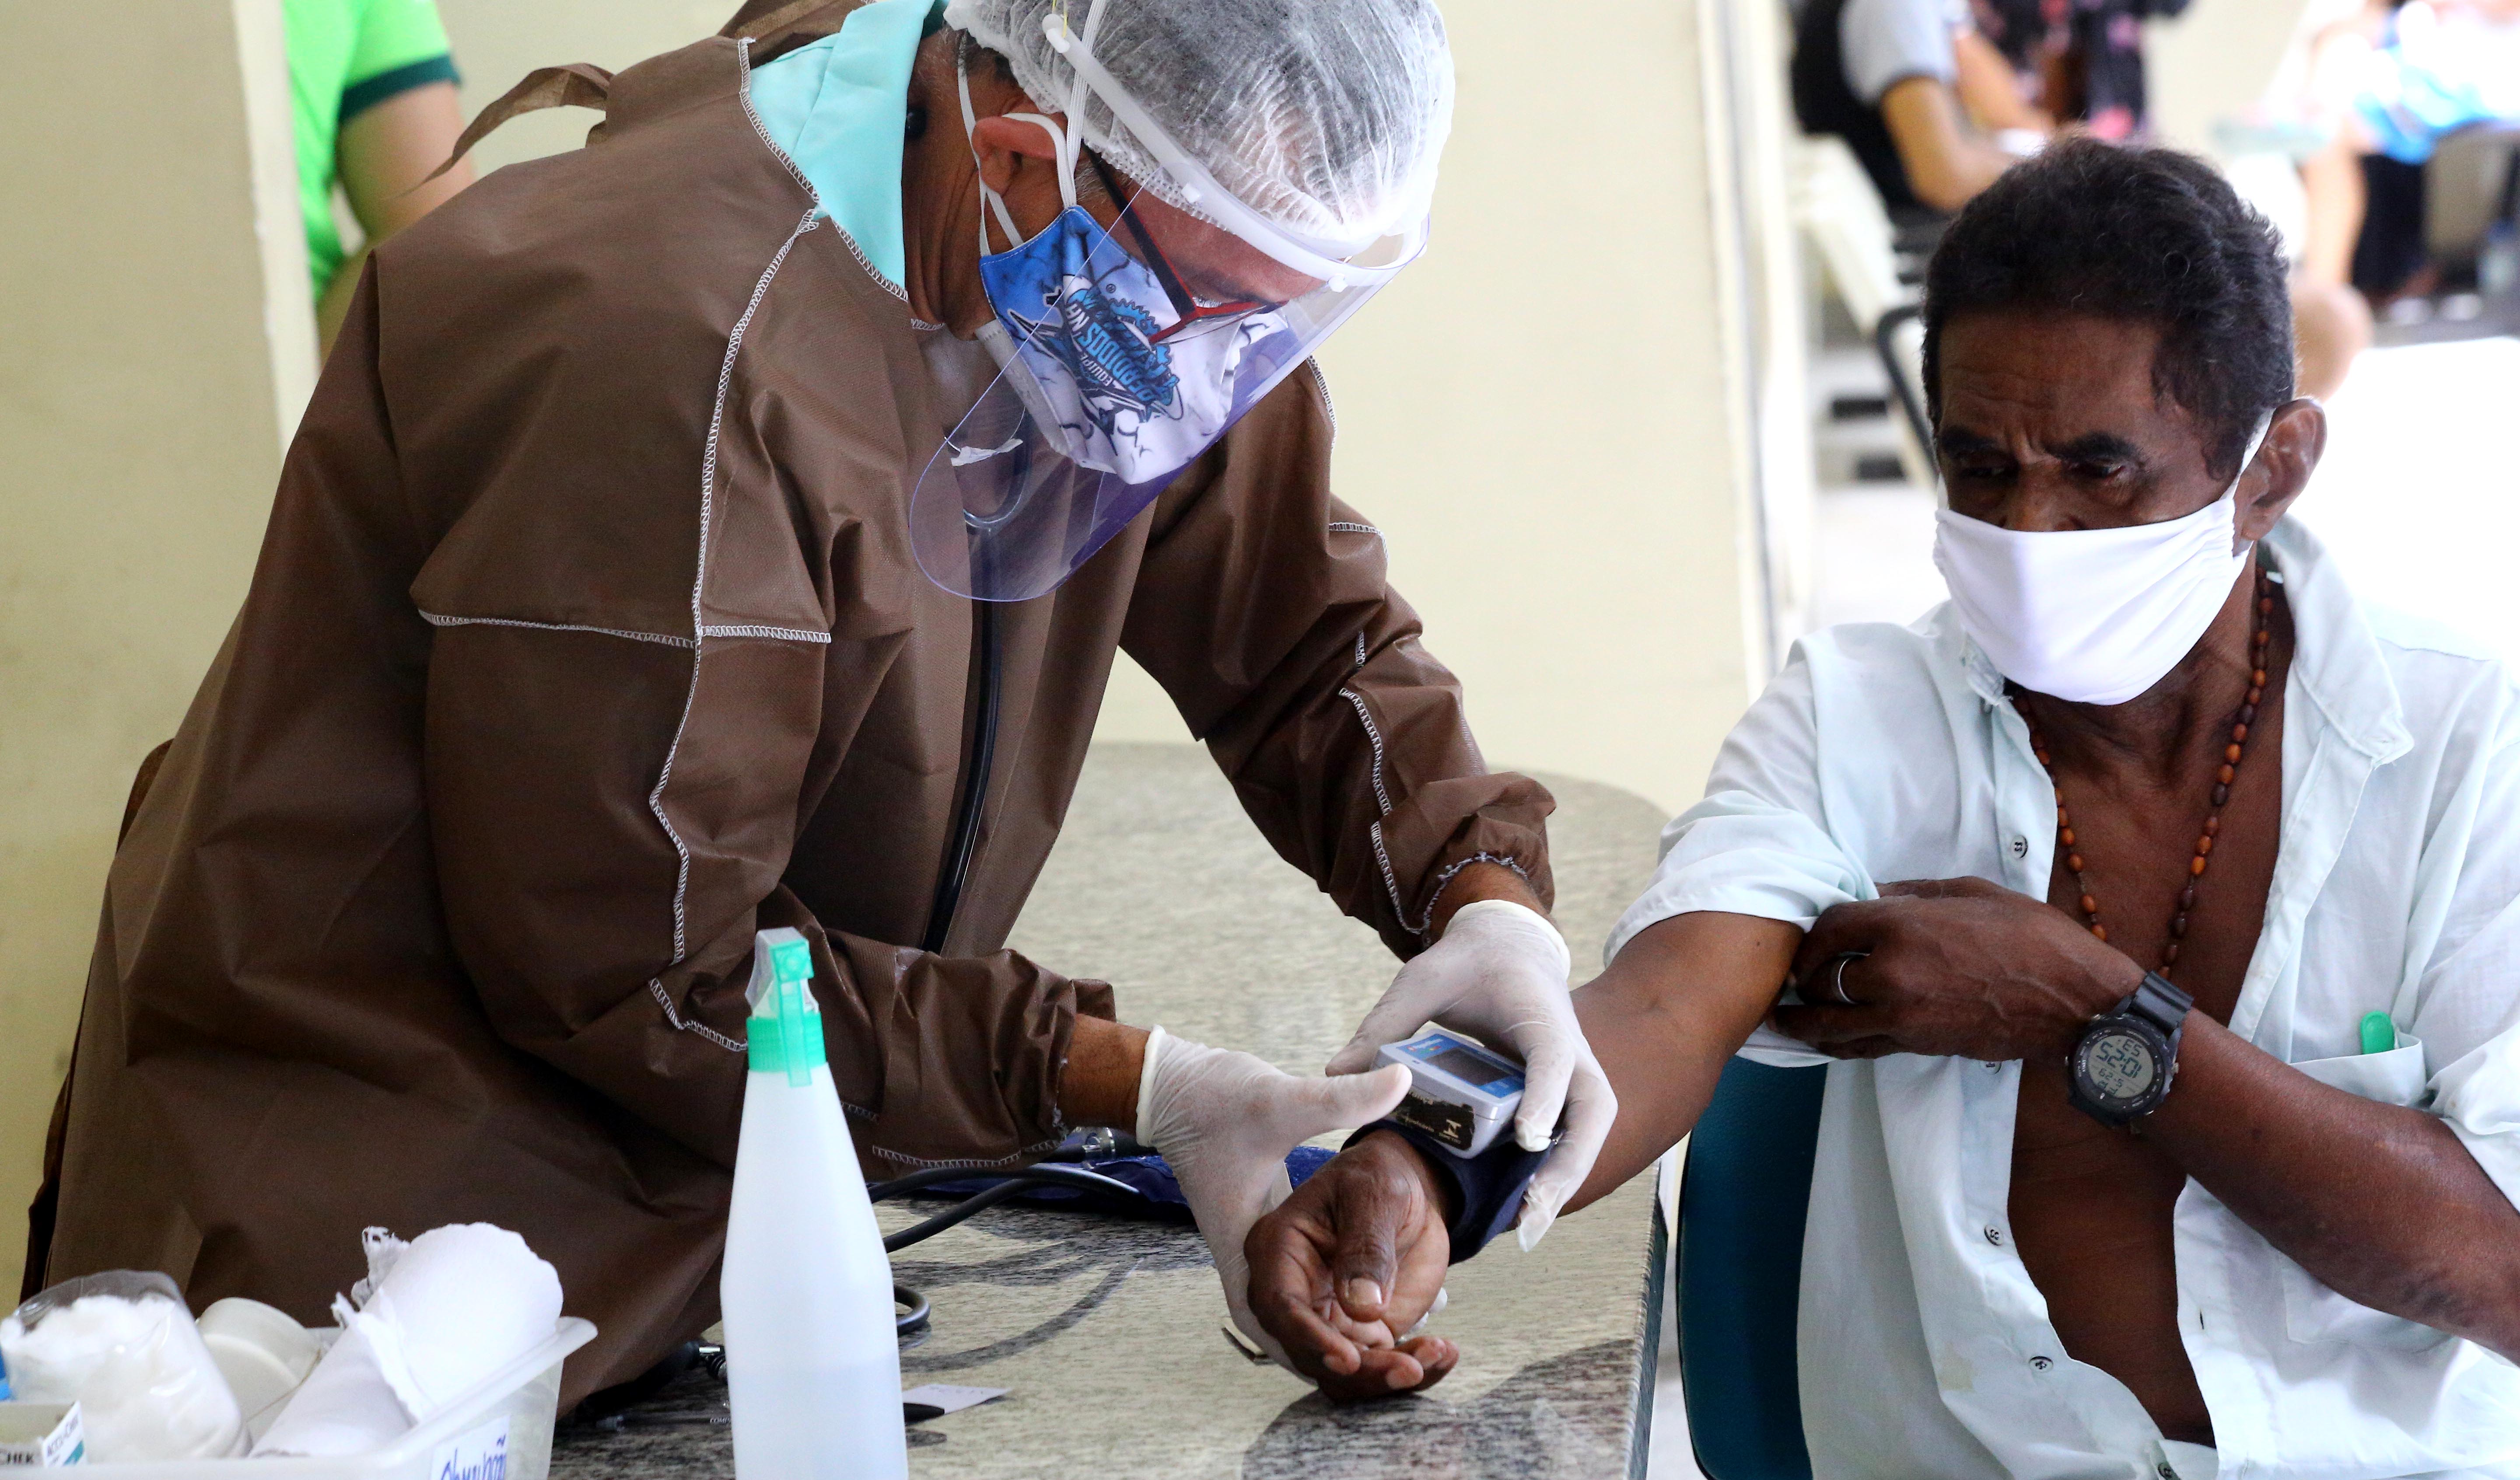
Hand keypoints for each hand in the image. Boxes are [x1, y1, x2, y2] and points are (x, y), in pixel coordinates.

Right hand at [1135, 1028, 1410, 1368]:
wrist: (1189, 1092)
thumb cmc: (1219, 1099)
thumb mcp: (1280, 1101)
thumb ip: (1341, 1100)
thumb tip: (1402, 1080)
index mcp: (1248, 1243)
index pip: (1274, 1313)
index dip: (1313, 1340)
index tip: (1356, 1355)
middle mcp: (1262, 1269)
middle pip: (1301, 1345)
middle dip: (1351, 1367)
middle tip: (1408, 1371)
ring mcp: (1282, 1271)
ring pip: (1321, 1340)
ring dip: (1366, 1360)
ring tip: (1425, 1360)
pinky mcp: (1300, 1264)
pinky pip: (1335, 1320)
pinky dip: (1372, 1337)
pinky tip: (1419, 1336)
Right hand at [1245, 1132, 1458, 1400]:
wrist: (1405, 1189)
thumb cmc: (1377, 1177)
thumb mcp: (1375, 1196)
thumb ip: (1368, 1247)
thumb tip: (1362, 1306)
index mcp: (1279, 1248)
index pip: (1280, 1306)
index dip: (1309, 1338)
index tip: (1349, 1359)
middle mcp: (1293, 1291)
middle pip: (1308, 1352)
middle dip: (1359, 1370)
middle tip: (1410, 1367)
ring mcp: (1324, 1317)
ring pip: (1340, 1372)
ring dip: (1385, 1379)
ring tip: (1438, 1354)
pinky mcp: (1358, 1333)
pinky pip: (1374, 1368)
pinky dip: (1408, 1370)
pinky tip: (1443, 1354)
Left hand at [1329, 899, 1614, 1247]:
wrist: (1511, 948)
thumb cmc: (1467, 963)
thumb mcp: (1422, 981)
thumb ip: (1385, 1024)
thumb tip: (1335, 1072)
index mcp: (1539, 1016)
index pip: (1552, 1059)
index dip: (1544, 1099)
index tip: (1527, 1140)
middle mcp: (1570, 1047)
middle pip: (1592, 1110)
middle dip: (1568, 1163)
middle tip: (1533, 1211)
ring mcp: (1574, 1072)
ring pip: (1589, 1130)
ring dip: (1565, 1180)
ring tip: (1529, 1228)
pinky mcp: (1566, 1091)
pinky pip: (1574, 1136)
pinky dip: (1557, 1174)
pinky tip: (1527, 1214)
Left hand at [1772, 877, 2140, 1062]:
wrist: (2074, 1002)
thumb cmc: (2031, 938)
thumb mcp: (1971, 893)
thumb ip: (1912, 893)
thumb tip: (1872, 892)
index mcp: (1901, 926)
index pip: (1829, 926)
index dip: (1814, 931)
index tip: (1812, 935)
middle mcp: (1891, 973)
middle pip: (1819, 975)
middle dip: (1803, 975)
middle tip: (1793, 974)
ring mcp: (1901, 1015)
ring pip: (1828, 1023)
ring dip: (1801, 1019)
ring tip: (1783, 1016)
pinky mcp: (1914, 1045)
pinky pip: (1857, 1047)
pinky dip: (1832, 1042)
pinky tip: (1818, 1037)